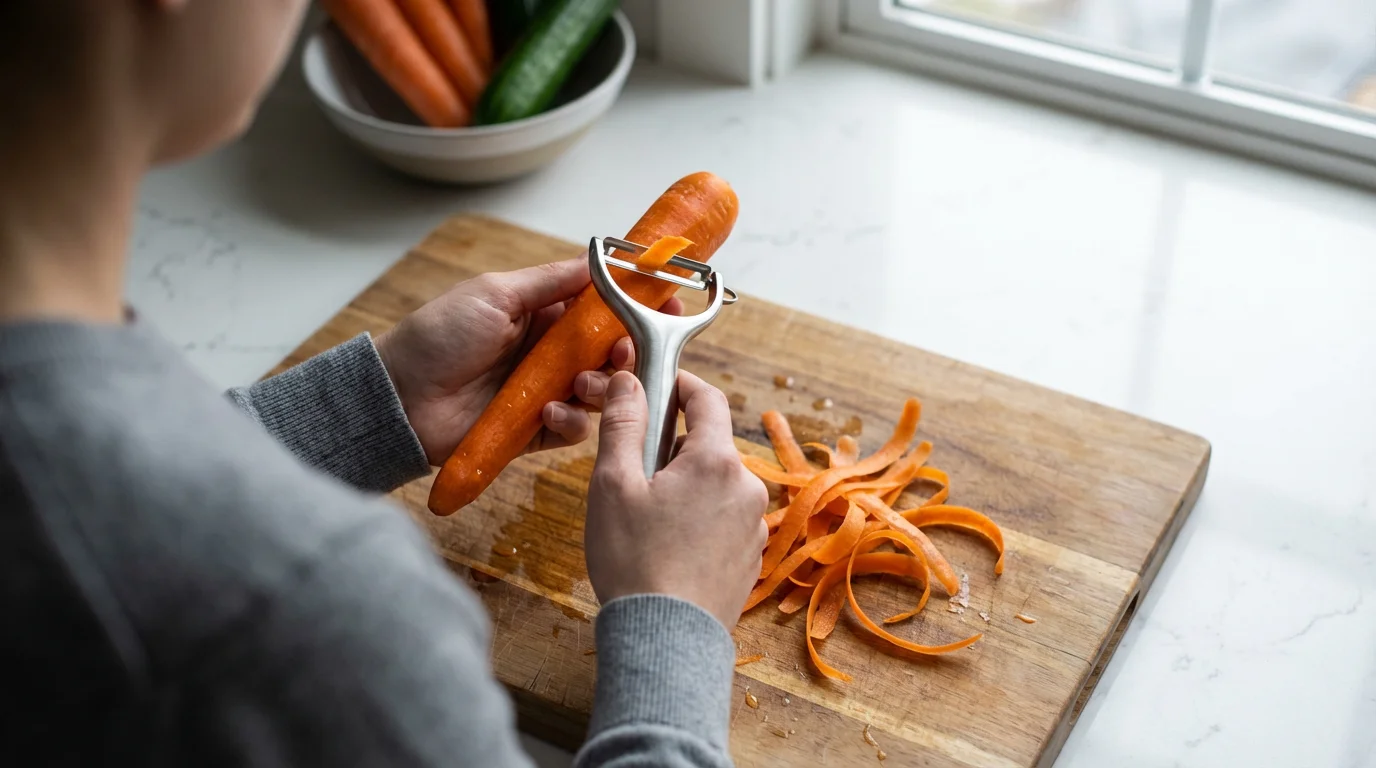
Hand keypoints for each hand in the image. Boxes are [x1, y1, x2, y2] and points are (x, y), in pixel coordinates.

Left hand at [374, 258, 682, 464]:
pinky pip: (575, 428)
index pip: (602, 306)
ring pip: (600, 391)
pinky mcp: (536, 430)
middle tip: (625, 353)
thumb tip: (600, 257)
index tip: (667, 302)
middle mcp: (549, 352)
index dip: (636, 305)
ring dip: (600, 387)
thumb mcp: (497, 293)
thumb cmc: (439, 336)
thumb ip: (553, 281)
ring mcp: (545, 392)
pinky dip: (572, 420)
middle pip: (611, 351)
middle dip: (627, 351)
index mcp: (542, 313)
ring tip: (579, 384)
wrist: (399, 397)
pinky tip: (549, 411)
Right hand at [583, 370, 769, 629]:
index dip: (680, 384)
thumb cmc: (634, 560)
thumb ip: (624, 424)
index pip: (707, 399)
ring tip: (647, 521)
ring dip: (686, 488)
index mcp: (716, 461)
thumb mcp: (613, 484)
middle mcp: (747, 488)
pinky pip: (724, 520)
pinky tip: (669, 549)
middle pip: (709, 446)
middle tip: (634, 474)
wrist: (665, 640)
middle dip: (673, 449)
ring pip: (716, 485)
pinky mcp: (751, 558)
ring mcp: (753, 526)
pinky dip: (699, 521)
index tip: (656, 385)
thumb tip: (629, 381)